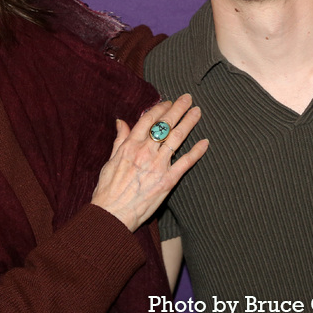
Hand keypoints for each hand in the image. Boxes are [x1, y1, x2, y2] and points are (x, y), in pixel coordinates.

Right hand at [91, 94, 207, 231]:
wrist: (112, 214)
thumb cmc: (108, 189)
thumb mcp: (110, 160)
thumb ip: (120, 140)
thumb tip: (121, 122)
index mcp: (130, 145)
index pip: (148, 120)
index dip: (160, 108)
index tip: (168, 102)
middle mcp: (145, 152)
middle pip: (165, 125)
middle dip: (178, 109)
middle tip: (188, 98)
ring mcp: (157, 165)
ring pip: (176, 138)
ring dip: (189, 123)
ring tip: (197, 112)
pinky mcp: (167, 181)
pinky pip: (185, 163)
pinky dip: (196, 152)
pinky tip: (205, 143)